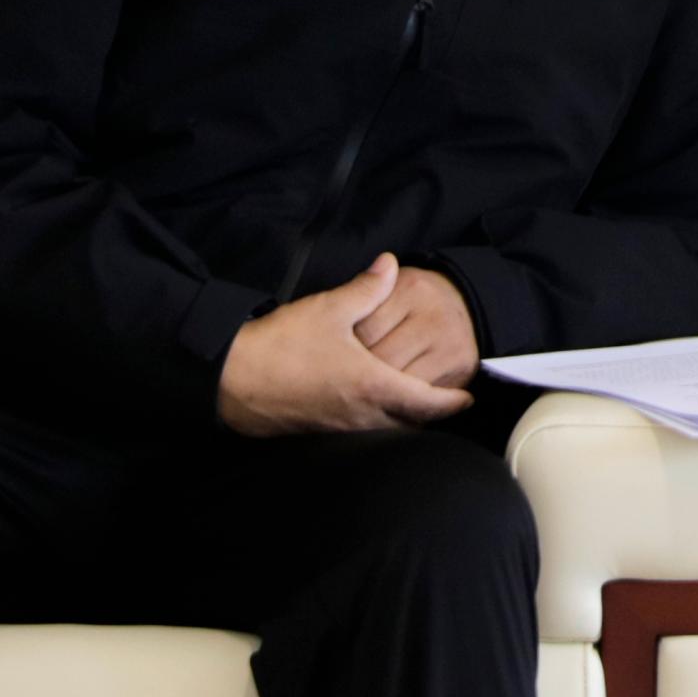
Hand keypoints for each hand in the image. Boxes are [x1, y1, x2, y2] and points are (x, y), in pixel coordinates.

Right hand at [218, 260, 468, 435]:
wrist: (229, 380)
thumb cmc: (281, 346)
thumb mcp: (328, 309)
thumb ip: (366, 288)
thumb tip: (390, 265)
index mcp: (372, 386)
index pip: (426, 402)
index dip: (451, 401)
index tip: (467, 398)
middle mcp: (362, 414)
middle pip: (410, 421)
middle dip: (430, 412)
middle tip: (445, 398)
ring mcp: (340, 427)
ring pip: (385, 429)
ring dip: (403, 417)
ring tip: (413, 400)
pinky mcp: (320, 430)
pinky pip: (361, 431)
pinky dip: (377, 421)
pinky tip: (370, 405)